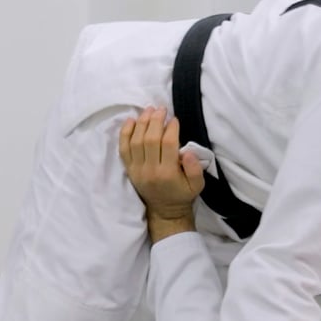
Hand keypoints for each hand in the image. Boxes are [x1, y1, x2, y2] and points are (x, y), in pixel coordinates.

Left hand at [119, 107, 205, 227]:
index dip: (171, 128)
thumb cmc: (182, 194)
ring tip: (149, 110)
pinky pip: (123, 148)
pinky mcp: (129, 169)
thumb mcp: (197, 185)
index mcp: (168, 173)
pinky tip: (131, 120)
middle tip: (161, 109)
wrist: (165, 211)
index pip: (168, 144)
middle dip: (156, 120)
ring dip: (142, 123)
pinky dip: (125, 133)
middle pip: (150, 139)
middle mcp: (150, 170)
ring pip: (135, 141)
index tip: (175, 120)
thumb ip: (195, 169)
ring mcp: (137, 170)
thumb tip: (188, 151)